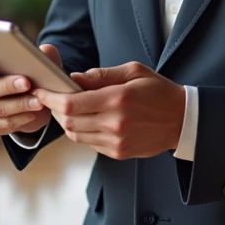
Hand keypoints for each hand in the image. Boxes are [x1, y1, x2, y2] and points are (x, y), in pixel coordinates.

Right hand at [0, 44, 62, 135]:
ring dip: (20, 104)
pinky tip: (33, 113)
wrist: (19, 95)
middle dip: (8, 86)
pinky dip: (21, 118)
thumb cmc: (18, 70)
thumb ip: (30, 52)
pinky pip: (4, 124)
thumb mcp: (25, 58)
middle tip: (26, 83)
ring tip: (38, 100)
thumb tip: (44, 50)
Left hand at [33, 61, 184, 159]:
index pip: (71, 103)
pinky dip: (81, 131)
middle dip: (54, 109)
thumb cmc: (158, 90)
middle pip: (68, 121)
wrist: (183, 120)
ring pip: (75, 134)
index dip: (51, 98)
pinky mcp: (118, 152)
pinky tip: (85, 120)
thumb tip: (73, 78)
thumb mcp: (133, 72)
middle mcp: (115, 123)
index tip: (41, 91)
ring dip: (66, 122)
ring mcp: (116, 141)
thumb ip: (101, 75)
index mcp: (117, 99)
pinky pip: (89, 143)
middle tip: (50, 98)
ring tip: (66, 109)